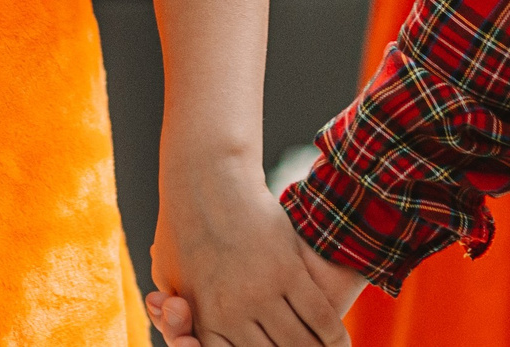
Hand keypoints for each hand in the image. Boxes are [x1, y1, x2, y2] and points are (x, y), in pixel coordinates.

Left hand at [148, 229, 366, 346]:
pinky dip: (334, 336)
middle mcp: (232, 313)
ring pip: (301, 344)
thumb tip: (188, 339)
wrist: (206, 179)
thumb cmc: (183, 230)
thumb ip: (178, 316)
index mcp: (203, 319)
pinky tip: (341, 344)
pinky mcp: (288, 270)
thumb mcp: (168, 277)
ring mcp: (261, 292)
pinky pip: (319, 317)